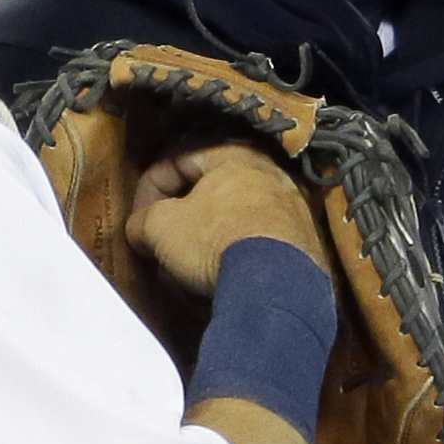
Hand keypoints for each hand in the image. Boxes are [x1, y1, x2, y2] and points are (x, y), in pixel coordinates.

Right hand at [126, 142, 330, 296]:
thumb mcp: (160, 227)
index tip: (139, 219)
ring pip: (234, 219)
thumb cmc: (214, 241)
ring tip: (187, 269)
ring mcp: (294, 210)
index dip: (149, 187)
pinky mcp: (304, 244)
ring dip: (204, 241)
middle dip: (179, 219)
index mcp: (237, 156)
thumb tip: (139, 230)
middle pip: (209, 191)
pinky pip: (258, 242)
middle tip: (161, 244)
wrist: (275, 286)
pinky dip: (233, 255)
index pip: (179, 158)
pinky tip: (219, 278)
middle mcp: (272, 175)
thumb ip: (143, 221)